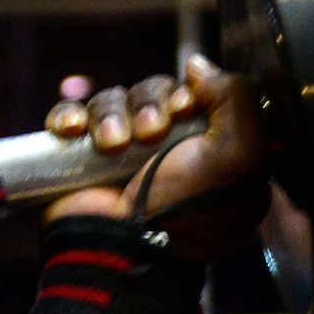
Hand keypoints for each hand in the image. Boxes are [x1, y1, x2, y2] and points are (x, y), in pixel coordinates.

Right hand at [42, 55, 270, 263]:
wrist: (128, 248)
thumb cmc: (190, 209)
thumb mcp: (242, 155)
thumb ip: (238, 99)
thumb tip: (198, 65)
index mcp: (212, 154)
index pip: (195, 96)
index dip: (187, 94)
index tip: (184, 111)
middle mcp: (170, 154)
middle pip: (153, 93)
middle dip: (151, 105)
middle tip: (150, 135)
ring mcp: (123, 159)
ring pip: (113, 101)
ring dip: (112, 116)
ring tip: (114, 146)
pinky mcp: (82, 162)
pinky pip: (74, 117)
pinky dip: (72, 118)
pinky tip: (76, 133)